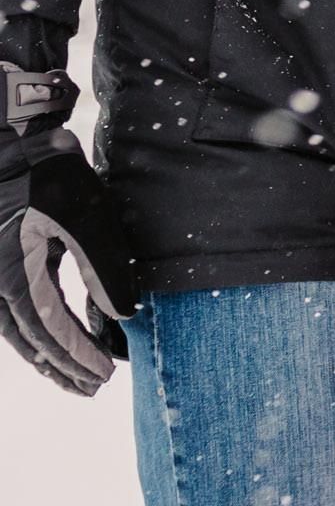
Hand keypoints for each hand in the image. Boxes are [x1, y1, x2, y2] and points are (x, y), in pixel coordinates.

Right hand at [0, 106, 134, 395]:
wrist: (10, 144)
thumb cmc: (50, 176)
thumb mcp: (86, 217)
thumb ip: (103, 267)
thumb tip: (125, 313)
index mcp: (15, 277)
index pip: (51, 331)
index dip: (78, 356)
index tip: (104, 374)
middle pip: (29, 341)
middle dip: (61, 367)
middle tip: (92, 388)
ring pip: (16, 332)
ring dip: (45, 356)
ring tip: (73, 377)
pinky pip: (11, 314)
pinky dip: (32, 333)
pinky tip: (50, 340)